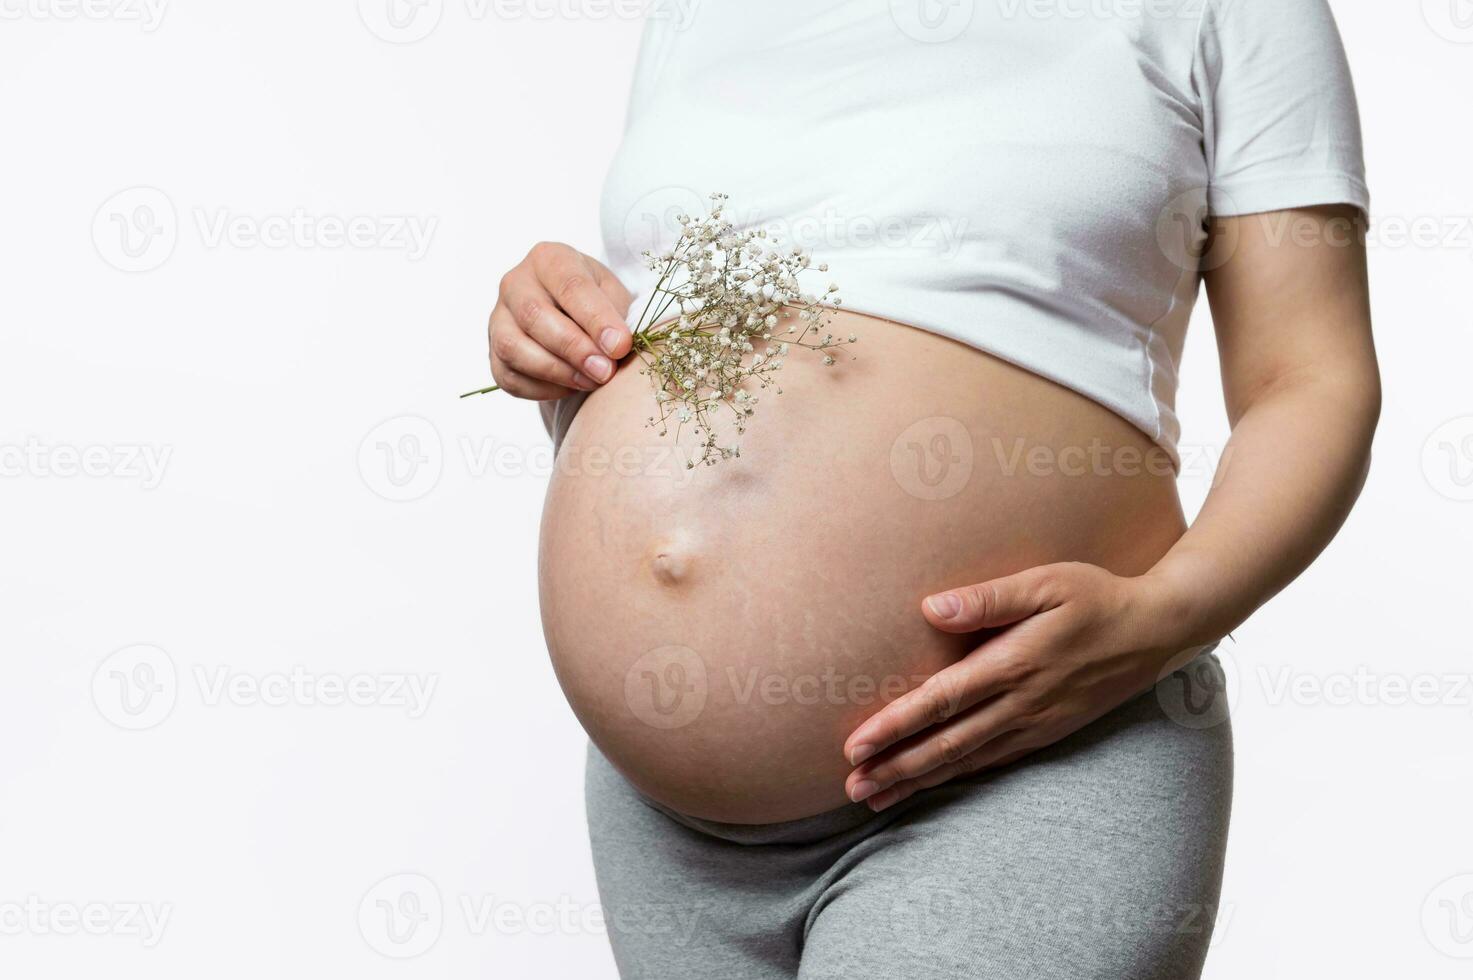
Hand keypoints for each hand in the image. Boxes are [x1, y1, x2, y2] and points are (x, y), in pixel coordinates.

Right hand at [487, 242, 633, 399]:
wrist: (574, 319)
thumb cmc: (597, 304)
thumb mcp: (615, 297)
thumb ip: (616, 319)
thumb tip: (614, 349)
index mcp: (550, 259)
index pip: (570, 285)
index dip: (596, 319)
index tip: (619, 346)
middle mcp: (515, 282)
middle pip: (534, 314)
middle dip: (573, 347)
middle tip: (604, 371)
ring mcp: (498, 318)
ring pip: (512, 346)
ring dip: (555, 370)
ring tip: (590, 381)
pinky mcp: (493, 353)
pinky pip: (508, 376)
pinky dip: (541, 388)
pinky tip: (571, 388)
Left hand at [843, 562, 1188, 810]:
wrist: (1158, 631)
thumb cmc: (1096, 596)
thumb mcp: (1046, 583)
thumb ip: (988, 598)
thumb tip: (932, 609)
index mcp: (1013, 664)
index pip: (941, 702)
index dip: (895, 726)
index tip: (855, 746)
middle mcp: (1022, 704)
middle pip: (946, 744)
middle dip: (895, 768)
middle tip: (851, 788)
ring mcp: (1036, 724)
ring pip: (967, 760)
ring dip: (919, 780)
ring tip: (876, 797)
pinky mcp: (1048, 732)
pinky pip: (993, 761)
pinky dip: (957, 776)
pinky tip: (931, 785)